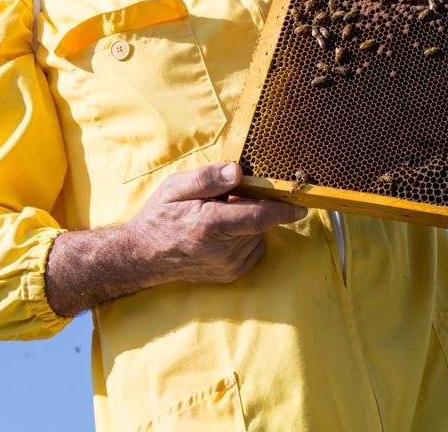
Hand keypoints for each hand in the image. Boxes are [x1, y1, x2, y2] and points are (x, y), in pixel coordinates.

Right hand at [124, 162, 306, 285]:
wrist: (145, 256)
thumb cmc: (160, 217)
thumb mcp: (176, 187)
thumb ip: (207, 178)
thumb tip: (238, 172)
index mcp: (211, 224)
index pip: (259, 215)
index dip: (284, 209)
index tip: (303, 205)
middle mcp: (224, 250)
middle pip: (258, 221)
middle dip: (250, 206)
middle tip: (223, 201)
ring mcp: (229, 266)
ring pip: (256, 234)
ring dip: (246, 223)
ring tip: (217, 219)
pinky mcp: (231, 274)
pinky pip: (253, 248)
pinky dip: (245, 237)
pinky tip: (222, 234)